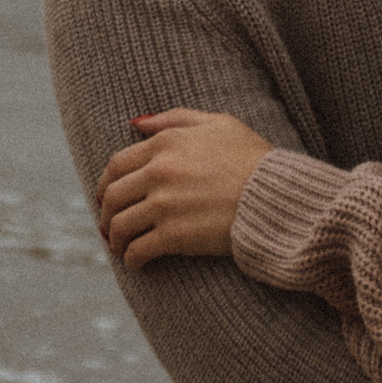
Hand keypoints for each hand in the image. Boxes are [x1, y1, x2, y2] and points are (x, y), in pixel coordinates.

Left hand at [95, 109, 273, 266]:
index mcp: (166, 143)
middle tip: (109, 227)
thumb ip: (175, 119)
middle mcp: (159, 171)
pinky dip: (132, 260)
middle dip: (105, 214)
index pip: (118, 164)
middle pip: (113, 196)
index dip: (106, 183)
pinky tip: (138, 264)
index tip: (106, 197)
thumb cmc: (252, 158)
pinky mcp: (174, 235)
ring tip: (121, 248)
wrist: (276, 195)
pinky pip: (138, 250)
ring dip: (115, 240)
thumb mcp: (218, 123)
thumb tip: (137, 122)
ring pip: (120, 225)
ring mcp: (164, 204)